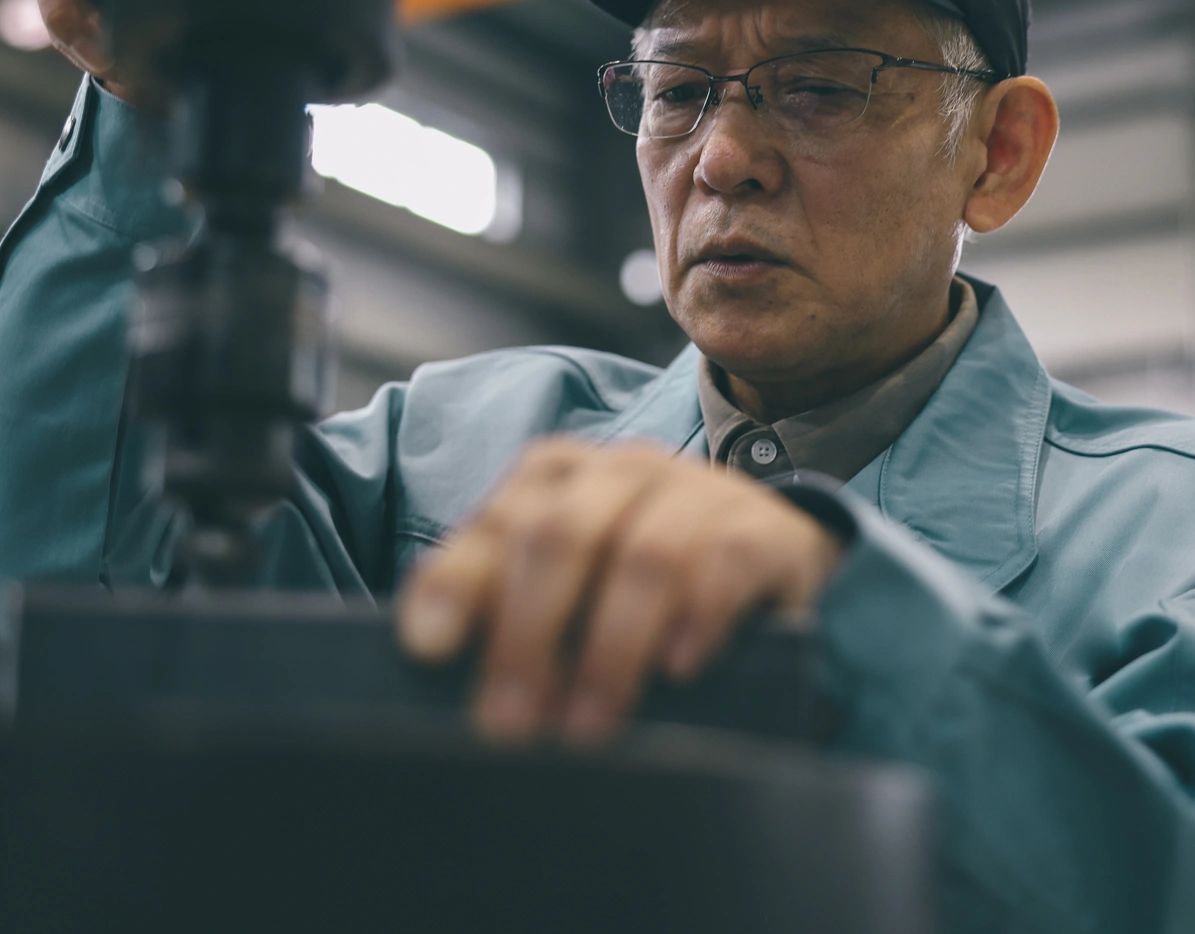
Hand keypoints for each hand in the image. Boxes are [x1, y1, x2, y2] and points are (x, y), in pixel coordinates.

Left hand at [397, 437, 843, 745]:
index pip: (498, 522)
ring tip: (588, 724)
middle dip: (528, 635)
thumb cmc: (635, 581)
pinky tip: (676, 669)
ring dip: (610, 649)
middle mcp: (622, 470)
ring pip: (644, 555)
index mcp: (557, 476)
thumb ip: (503, 609)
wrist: (765, 551)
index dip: (458, 584)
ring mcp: (697, 491)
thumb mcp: (567, 587)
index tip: (429, 649)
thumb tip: (434, 666)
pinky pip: (726, 562)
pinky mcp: (762, 529)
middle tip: (509, 723)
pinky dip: (697, 617)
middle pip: (561, 536)